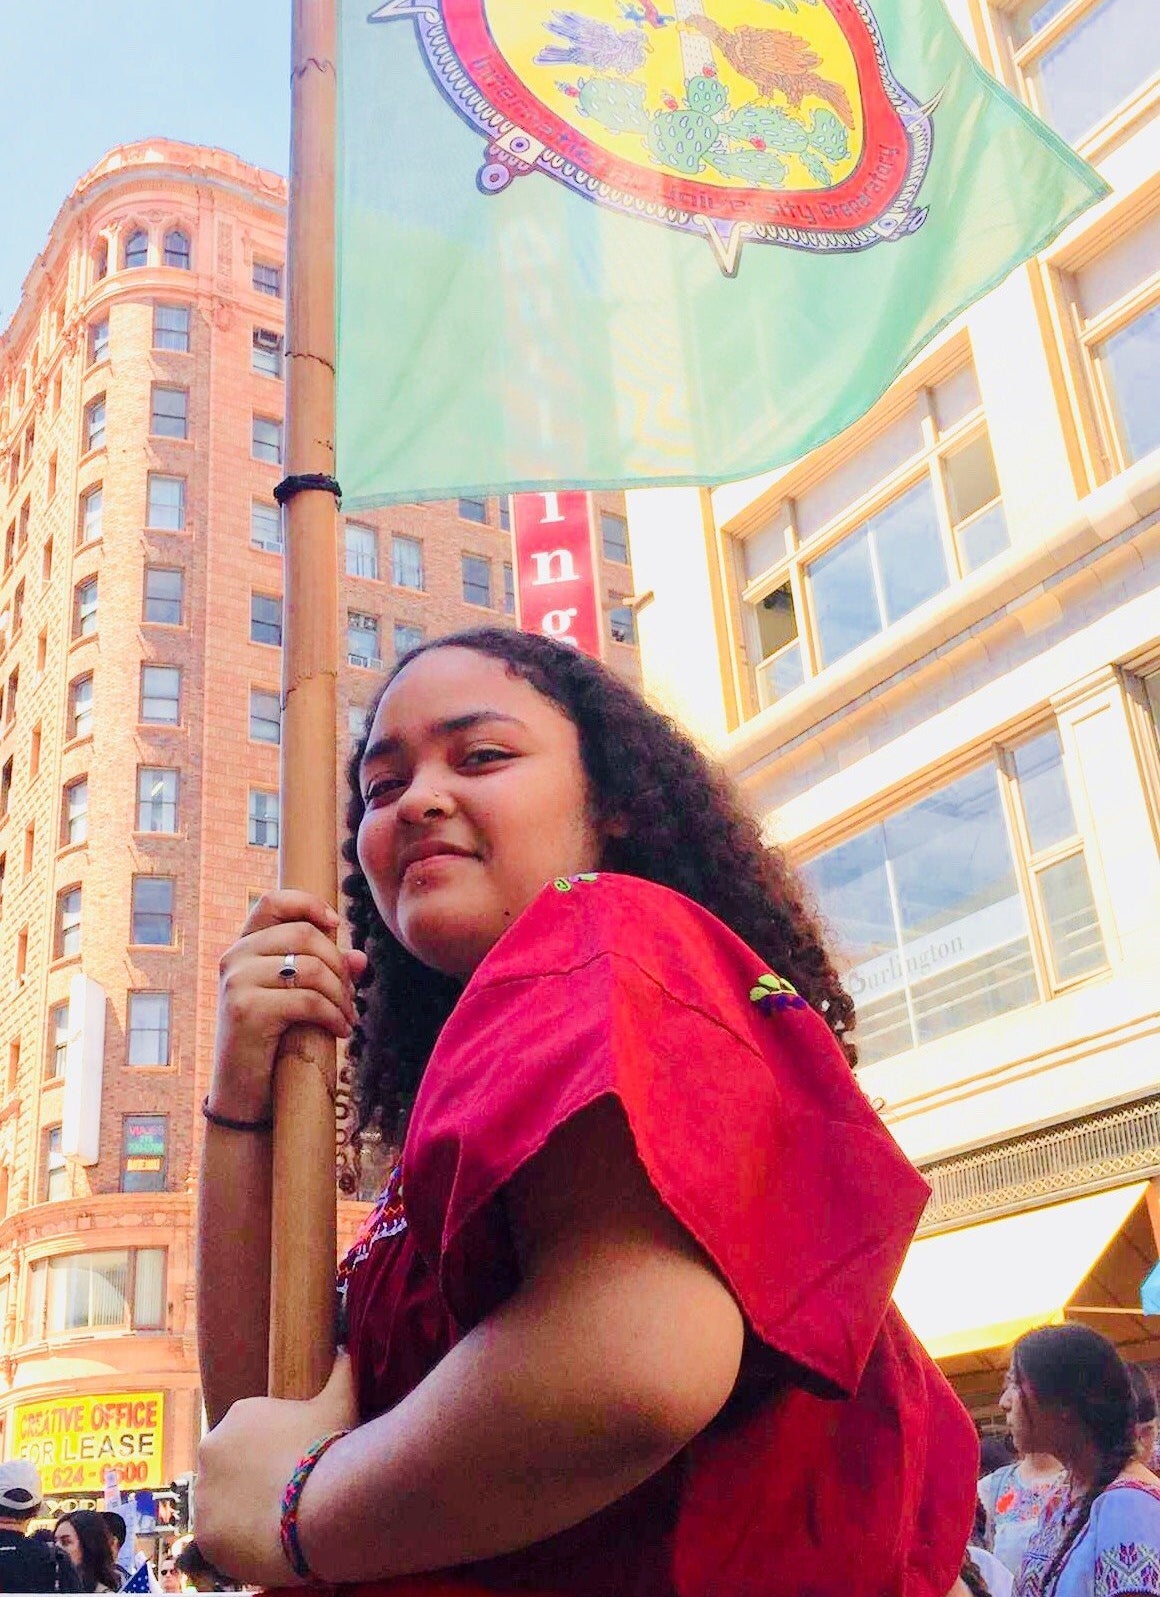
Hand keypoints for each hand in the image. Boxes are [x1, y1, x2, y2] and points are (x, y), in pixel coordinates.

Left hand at [195, 1353, 358, 1586]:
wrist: (319, 1506)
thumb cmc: (327, 1448)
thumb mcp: (339, 1403)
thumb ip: (341, 1372)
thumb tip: (345, 1348)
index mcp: (238, 1415)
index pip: (248, 1436)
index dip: (271, 1453)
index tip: (292, 1466)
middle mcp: (210, 1448)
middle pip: (229, 1469)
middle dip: (250, 1481)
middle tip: (284, 1497)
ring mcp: (203, 1492)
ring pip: (221, 1504)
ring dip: (241, 1512)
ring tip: (276, 1524)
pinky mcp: (203, 1533)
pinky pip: (217, 1539)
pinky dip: (236, 1543)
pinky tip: (265, 1543)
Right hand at [211, 891, 367, 1120]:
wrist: (244, 1095)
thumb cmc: (274, 1044)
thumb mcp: (299, 1001)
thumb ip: (325, 974)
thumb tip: (359, 958)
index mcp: (244, 948)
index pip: (272, 901)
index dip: (308, 904)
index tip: (336, 925)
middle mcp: (234, 958)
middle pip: (303, 935)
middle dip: (337, 965)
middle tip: (349, 995)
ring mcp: (236, 982)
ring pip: (309, 967)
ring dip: (340, 994)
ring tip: (347, 1016)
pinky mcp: (246, 1010)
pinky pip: (307, 1000)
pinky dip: (333, 1015)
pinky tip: (341, 1031)